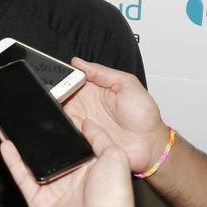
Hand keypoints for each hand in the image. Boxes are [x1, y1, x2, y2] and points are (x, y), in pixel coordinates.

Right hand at [0, 122, 138, 206]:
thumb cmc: (114, 197)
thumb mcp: (114, 156)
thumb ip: (99, 137)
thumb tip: (88, 122)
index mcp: (87, 167)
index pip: (68, 145)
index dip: (57, 131)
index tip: (47, 115)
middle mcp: (68, 178)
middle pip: (46, 153)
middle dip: (34, 138)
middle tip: (23, 120)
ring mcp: (52, 190)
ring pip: (30, 164)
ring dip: (19, 146)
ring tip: (8, 128)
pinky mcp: (38, 202)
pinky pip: (22, 179)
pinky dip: (13, 163)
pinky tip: (7, 145)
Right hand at [64, 58, 166, 172]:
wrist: (150, 144)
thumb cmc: (144, 115)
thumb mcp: (127, 84)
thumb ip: (102, 72)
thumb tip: (78, 62)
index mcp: (95, 88)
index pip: (71, 79)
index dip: (62, 77)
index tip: (58, 76)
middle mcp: (86, 105)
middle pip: (61, 96)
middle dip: (56, 94)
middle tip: (56, 93)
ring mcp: (83, 122)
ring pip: (61, 114)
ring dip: (58, 111)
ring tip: (60, 108)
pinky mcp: (82, 139)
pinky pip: (67, 133)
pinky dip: (64, 129)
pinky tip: (67, 124)